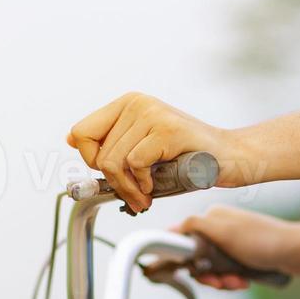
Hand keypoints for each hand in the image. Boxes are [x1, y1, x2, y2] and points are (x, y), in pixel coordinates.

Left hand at [67, 93, 247, 212]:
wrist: (229, 159)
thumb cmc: (184, 160)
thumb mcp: (141, 153)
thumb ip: (110, 145)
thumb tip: (70, 139)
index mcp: (127, 104)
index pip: (81, 133)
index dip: (91, 161)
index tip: (114, 173)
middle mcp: (137, 103)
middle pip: (97, 154)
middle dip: (114, 183)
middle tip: (135, 195)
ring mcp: (152, 113)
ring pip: (113, 162)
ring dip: (128, 189)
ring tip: (144, 195)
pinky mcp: (166, 129)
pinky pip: (134, 164)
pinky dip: (142, 184)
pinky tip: (155, 186)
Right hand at [172, 205, 299, 289]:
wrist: (297, 252)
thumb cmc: (261, 241)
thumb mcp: (223, 231)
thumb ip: (194, 226)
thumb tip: (169, 229)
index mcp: (212, 217)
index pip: (184, 240)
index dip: (185, 260)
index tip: (194, 273)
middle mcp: (220, 227)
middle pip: (198, 259)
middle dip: (208, 275)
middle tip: (219, 282)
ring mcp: (233, 242)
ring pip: (213, 269)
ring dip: (222, 280)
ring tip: (237, 283)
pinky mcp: (244, 256)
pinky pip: (228, 272)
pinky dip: (233, 279)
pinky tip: (244, 282)